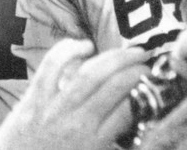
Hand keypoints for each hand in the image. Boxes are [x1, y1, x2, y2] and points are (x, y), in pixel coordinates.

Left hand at [0, 39, 148, 149]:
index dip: (145, 93)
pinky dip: (69, 50)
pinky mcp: (33, 98)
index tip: (153, 85)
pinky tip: (85, 46)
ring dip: (115, 57)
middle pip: (115, 86)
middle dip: (136, 70)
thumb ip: (109, 142)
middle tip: (147, 63)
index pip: (129, 110)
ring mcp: (53, 108)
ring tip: (130, 51)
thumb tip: (131, 125)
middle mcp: (77, 123)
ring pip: (90, 73)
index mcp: (94, 142)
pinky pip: (52, 66)